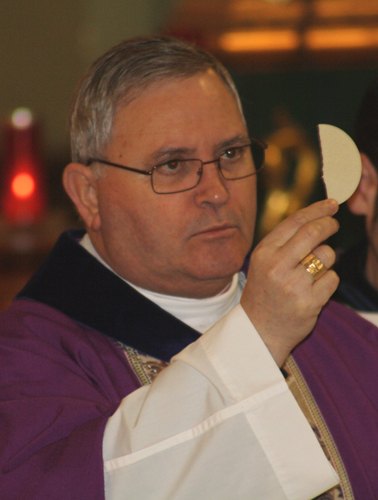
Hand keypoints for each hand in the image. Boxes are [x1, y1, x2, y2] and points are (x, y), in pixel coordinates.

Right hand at [240, 199, 339, 365]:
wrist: (259, 330)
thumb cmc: (264, 291)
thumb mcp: (264, 262)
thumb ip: (284, 241)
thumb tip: (316, 217)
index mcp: (264, 253)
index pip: (294, 222)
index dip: (316, 210)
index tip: (330, 205)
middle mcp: (276, 266)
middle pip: (313, 233)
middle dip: (329, 224)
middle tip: (333, 224)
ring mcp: (293, 285)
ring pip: (326, 256)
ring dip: (326, 259)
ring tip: (312, 271)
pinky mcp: (309, 302)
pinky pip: (332, 278)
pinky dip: (328, 281)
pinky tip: (314, 289)